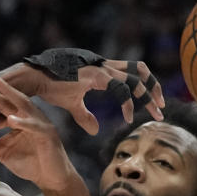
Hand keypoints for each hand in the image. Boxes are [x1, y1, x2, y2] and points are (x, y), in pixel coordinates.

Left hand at [0, 73, 74, 190]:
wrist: (51, 179)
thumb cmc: (29, 163)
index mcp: (19, 117)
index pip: (0, 103)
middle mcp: (29, 116)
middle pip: (10, 99)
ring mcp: (40, 123)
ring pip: (23, 106)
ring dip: (9, 95)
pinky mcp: (47, 135)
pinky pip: (34, 126)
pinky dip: (23, 122)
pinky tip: (11, 119)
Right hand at [14, 51, 165, 133]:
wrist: (34, 78)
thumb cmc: (50, 88)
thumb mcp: (72, 104)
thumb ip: (85, 116)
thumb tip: (96, 130)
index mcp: (101, 68)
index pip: (131, 70)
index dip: (144, 86)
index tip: (152, 104)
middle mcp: (104, 65)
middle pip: (140, 69)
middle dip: (154, 88)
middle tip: (162, 107)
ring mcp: (101, 69)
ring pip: (135, 78)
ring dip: (149, 95)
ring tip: (157, 112)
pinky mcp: (96, 76)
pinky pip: (121, 88)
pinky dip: (128, 103)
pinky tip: (128, 118)